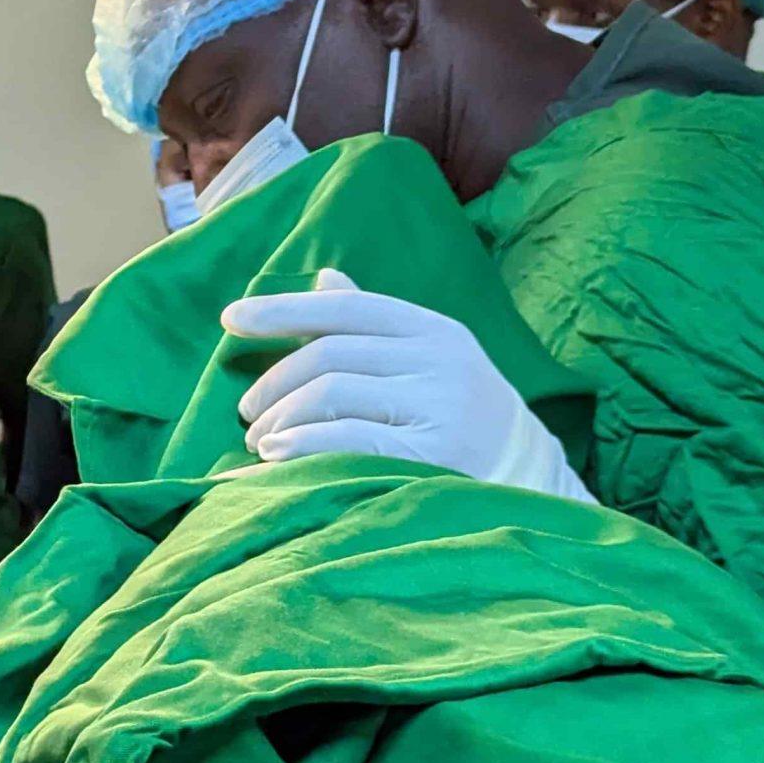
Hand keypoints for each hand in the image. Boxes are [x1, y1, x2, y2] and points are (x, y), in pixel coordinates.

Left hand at [221, 269, 593, 500]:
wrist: (533, 483)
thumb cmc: (466, 418)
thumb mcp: (430, 359)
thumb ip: (375, 324)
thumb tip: (323, 280)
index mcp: (433, 329)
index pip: (344, 308)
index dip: (282, 310)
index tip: (230, 320)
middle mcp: (439, 359)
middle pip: (328, 354)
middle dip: (275, 383)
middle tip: (247, 412)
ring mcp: (440, 405)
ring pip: (331, 394)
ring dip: (281, 418)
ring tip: (261, 442)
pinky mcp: (435, 455)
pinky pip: (347, 441)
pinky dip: (302, 446)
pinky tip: (280, 457)